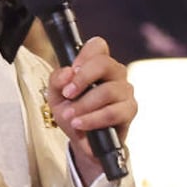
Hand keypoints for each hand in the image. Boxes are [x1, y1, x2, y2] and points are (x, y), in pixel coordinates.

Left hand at [44, 36, 135, 185]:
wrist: (83, 140)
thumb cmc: (72, 111)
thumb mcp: (55, 96)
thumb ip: (57, 80)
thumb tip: (68, 73)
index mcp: (97, 64)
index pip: (98, 46)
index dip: (84, 55)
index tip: (72, 71)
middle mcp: (115, 73)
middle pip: (104, 63)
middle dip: (82, 80)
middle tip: (67, 95)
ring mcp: (125, 90)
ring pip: (107, 91)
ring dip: (84, 105)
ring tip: (70, 117)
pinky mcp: (130, 110)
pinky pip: (112, 112)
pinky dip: (92, 119)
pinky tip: (80, 124)